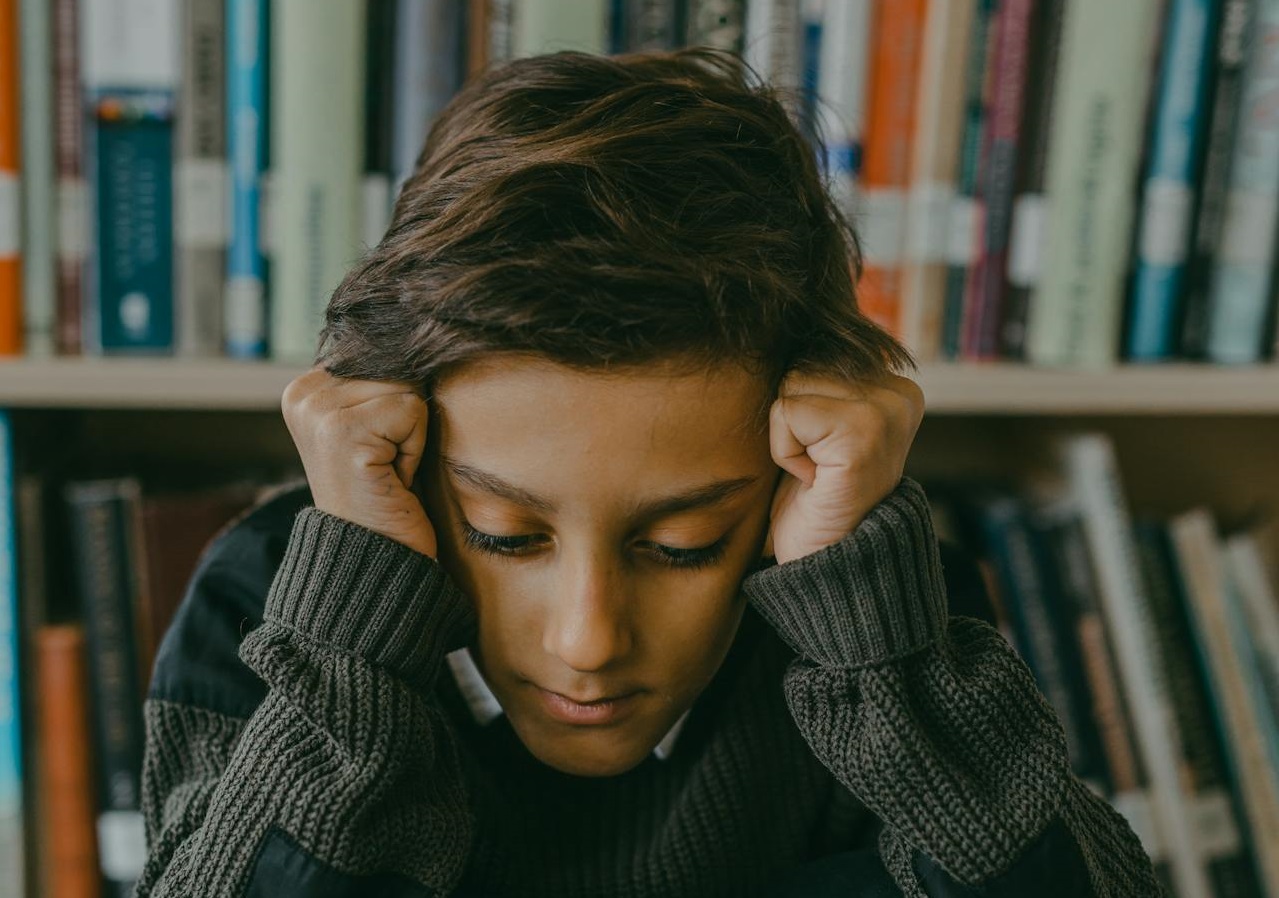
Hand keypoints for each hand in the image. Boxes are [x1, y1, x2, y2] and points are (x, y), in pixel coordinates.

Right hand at [281, 366, 437, 556]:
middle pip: (397, 368)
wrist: (373, 556)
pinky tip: (390, 477)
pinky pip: (413, 411)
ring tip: (386, 470)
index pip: (383, 356)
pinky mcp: (343, 431)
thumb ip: (378, 383)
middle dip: (405, 419)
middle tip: (383, 464)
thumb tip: (418, 336)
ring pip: (407, 389)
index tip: (374, 449)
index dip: (396, 405)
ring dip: (411, 435)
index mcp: (305, 387)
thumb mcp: (372, 427)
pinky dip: (414, 449)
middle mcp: (303, 394)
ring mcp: (318, 412)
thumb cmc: (384, 492)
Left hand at [764, 372, 924, 564]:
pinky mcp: (862, 431)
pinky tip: (813, 479)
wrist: (828, 564)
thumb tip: (781, 334)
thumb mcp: (818, 428)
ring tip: (816, 471)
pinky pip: (786, 412)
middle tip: (818, 465)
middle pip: (800, 365)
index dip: (799, 407)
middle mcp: (899, 393)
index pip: (813, 353)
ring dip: (787, 436)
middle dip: (792, 419)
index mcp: (894, 386)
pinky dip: (784, 451)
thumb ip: (816, 382)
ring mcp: (886, 411)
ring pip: (790, 385)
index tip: (825, 452)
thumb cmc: (813, 498)